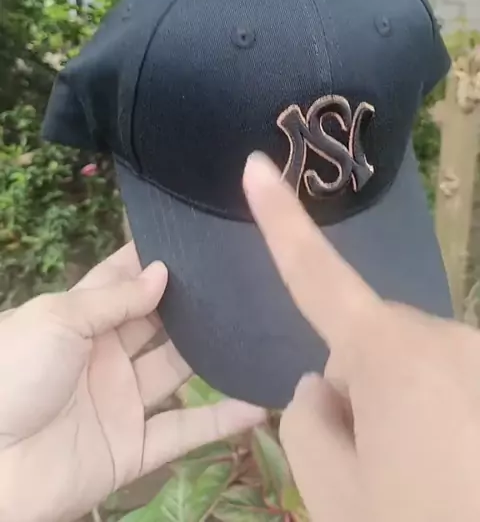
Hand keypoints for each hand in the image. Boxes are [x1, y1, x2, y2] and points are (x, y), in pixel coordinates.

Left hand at [0, 244, 264, 521]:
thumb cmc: (16, 373)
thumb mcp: (58, 318)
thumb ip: (114, 298)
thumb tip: (163, 271)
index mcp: (79, 319)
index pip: (122, 281)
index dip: (153, 260)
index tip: (196, 238)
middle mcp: (105, 356)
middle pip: (158, 323)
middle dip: (193, 302)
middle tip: (242, 278)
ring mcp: (122, 402)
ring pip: (178, 371)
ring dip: (215, 355)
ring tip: (260, 328)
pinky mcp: (134, 448)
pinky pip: (184, 431)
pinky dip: (222, 419)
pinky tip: (261, 401)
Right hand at [244, 152, 479, 521]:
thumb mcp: (333, 495)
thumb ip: (304, 424)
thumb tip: (320, 383)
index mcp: (389, 353)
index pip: (316, 275)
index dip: (280, 221)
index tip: (256, 165)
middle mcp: (445, 336)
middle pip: (371, 342)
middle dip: (359, 386)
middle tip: (375, 467)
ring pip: (417, 365)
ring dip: (406, 405)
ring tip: (427, 477)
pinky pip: (456, 379)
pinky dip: (445, 413)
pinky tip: (458, 465)